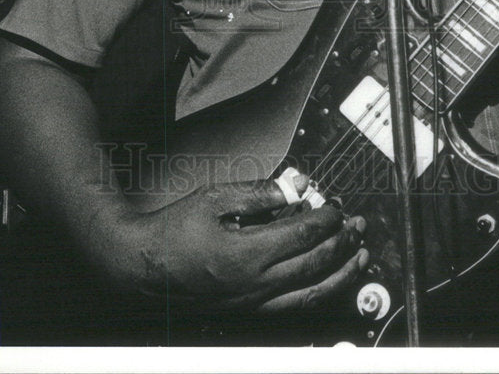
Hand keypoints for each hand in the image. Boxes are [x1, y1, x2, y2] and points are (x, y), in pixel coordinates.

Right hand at [118, 174, 367, 312]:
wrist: (139, 267)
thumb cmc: (171, 233)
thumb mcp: (214, 198)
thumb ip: (258, 193)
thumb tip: (294, 187)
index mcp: (246, 254)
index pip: (304, 234)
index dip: (327, 218)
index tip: (335, 205)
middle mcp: (254, 285)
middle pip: (315, 265)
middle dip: (342, 243)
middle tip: (356, 225)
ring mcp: (252, 303)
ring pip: (311, 295)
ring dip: (341, 274)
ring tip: (358, 257)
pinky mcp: (248, 311)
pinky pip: (294, 307)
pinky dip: (318, 293)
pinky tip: (327, 280)